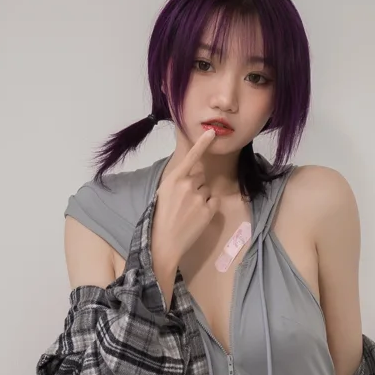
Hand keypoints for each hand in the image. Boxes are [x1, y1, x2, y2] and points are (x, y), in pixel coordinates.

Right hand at [150, 128, 222, 271]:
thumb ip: (178, 181)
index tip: (212, 132)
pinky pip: (214, 202)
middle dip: (196, 186)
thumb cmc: (161, 218)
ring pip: (207, 190)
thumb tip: (193, 175)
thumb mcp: (164, 193)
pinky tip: (197, 218)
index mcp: (174, 178)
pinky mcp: (208, 210)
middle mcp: (187, 184)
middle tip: (184, 204)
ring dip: (201, 198)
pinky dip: (209, 208)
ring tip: (188, 213)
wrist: (163, 242)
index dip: (202, 143)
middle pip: (200, 177)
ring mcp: (199, 197)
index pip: (191, 157)